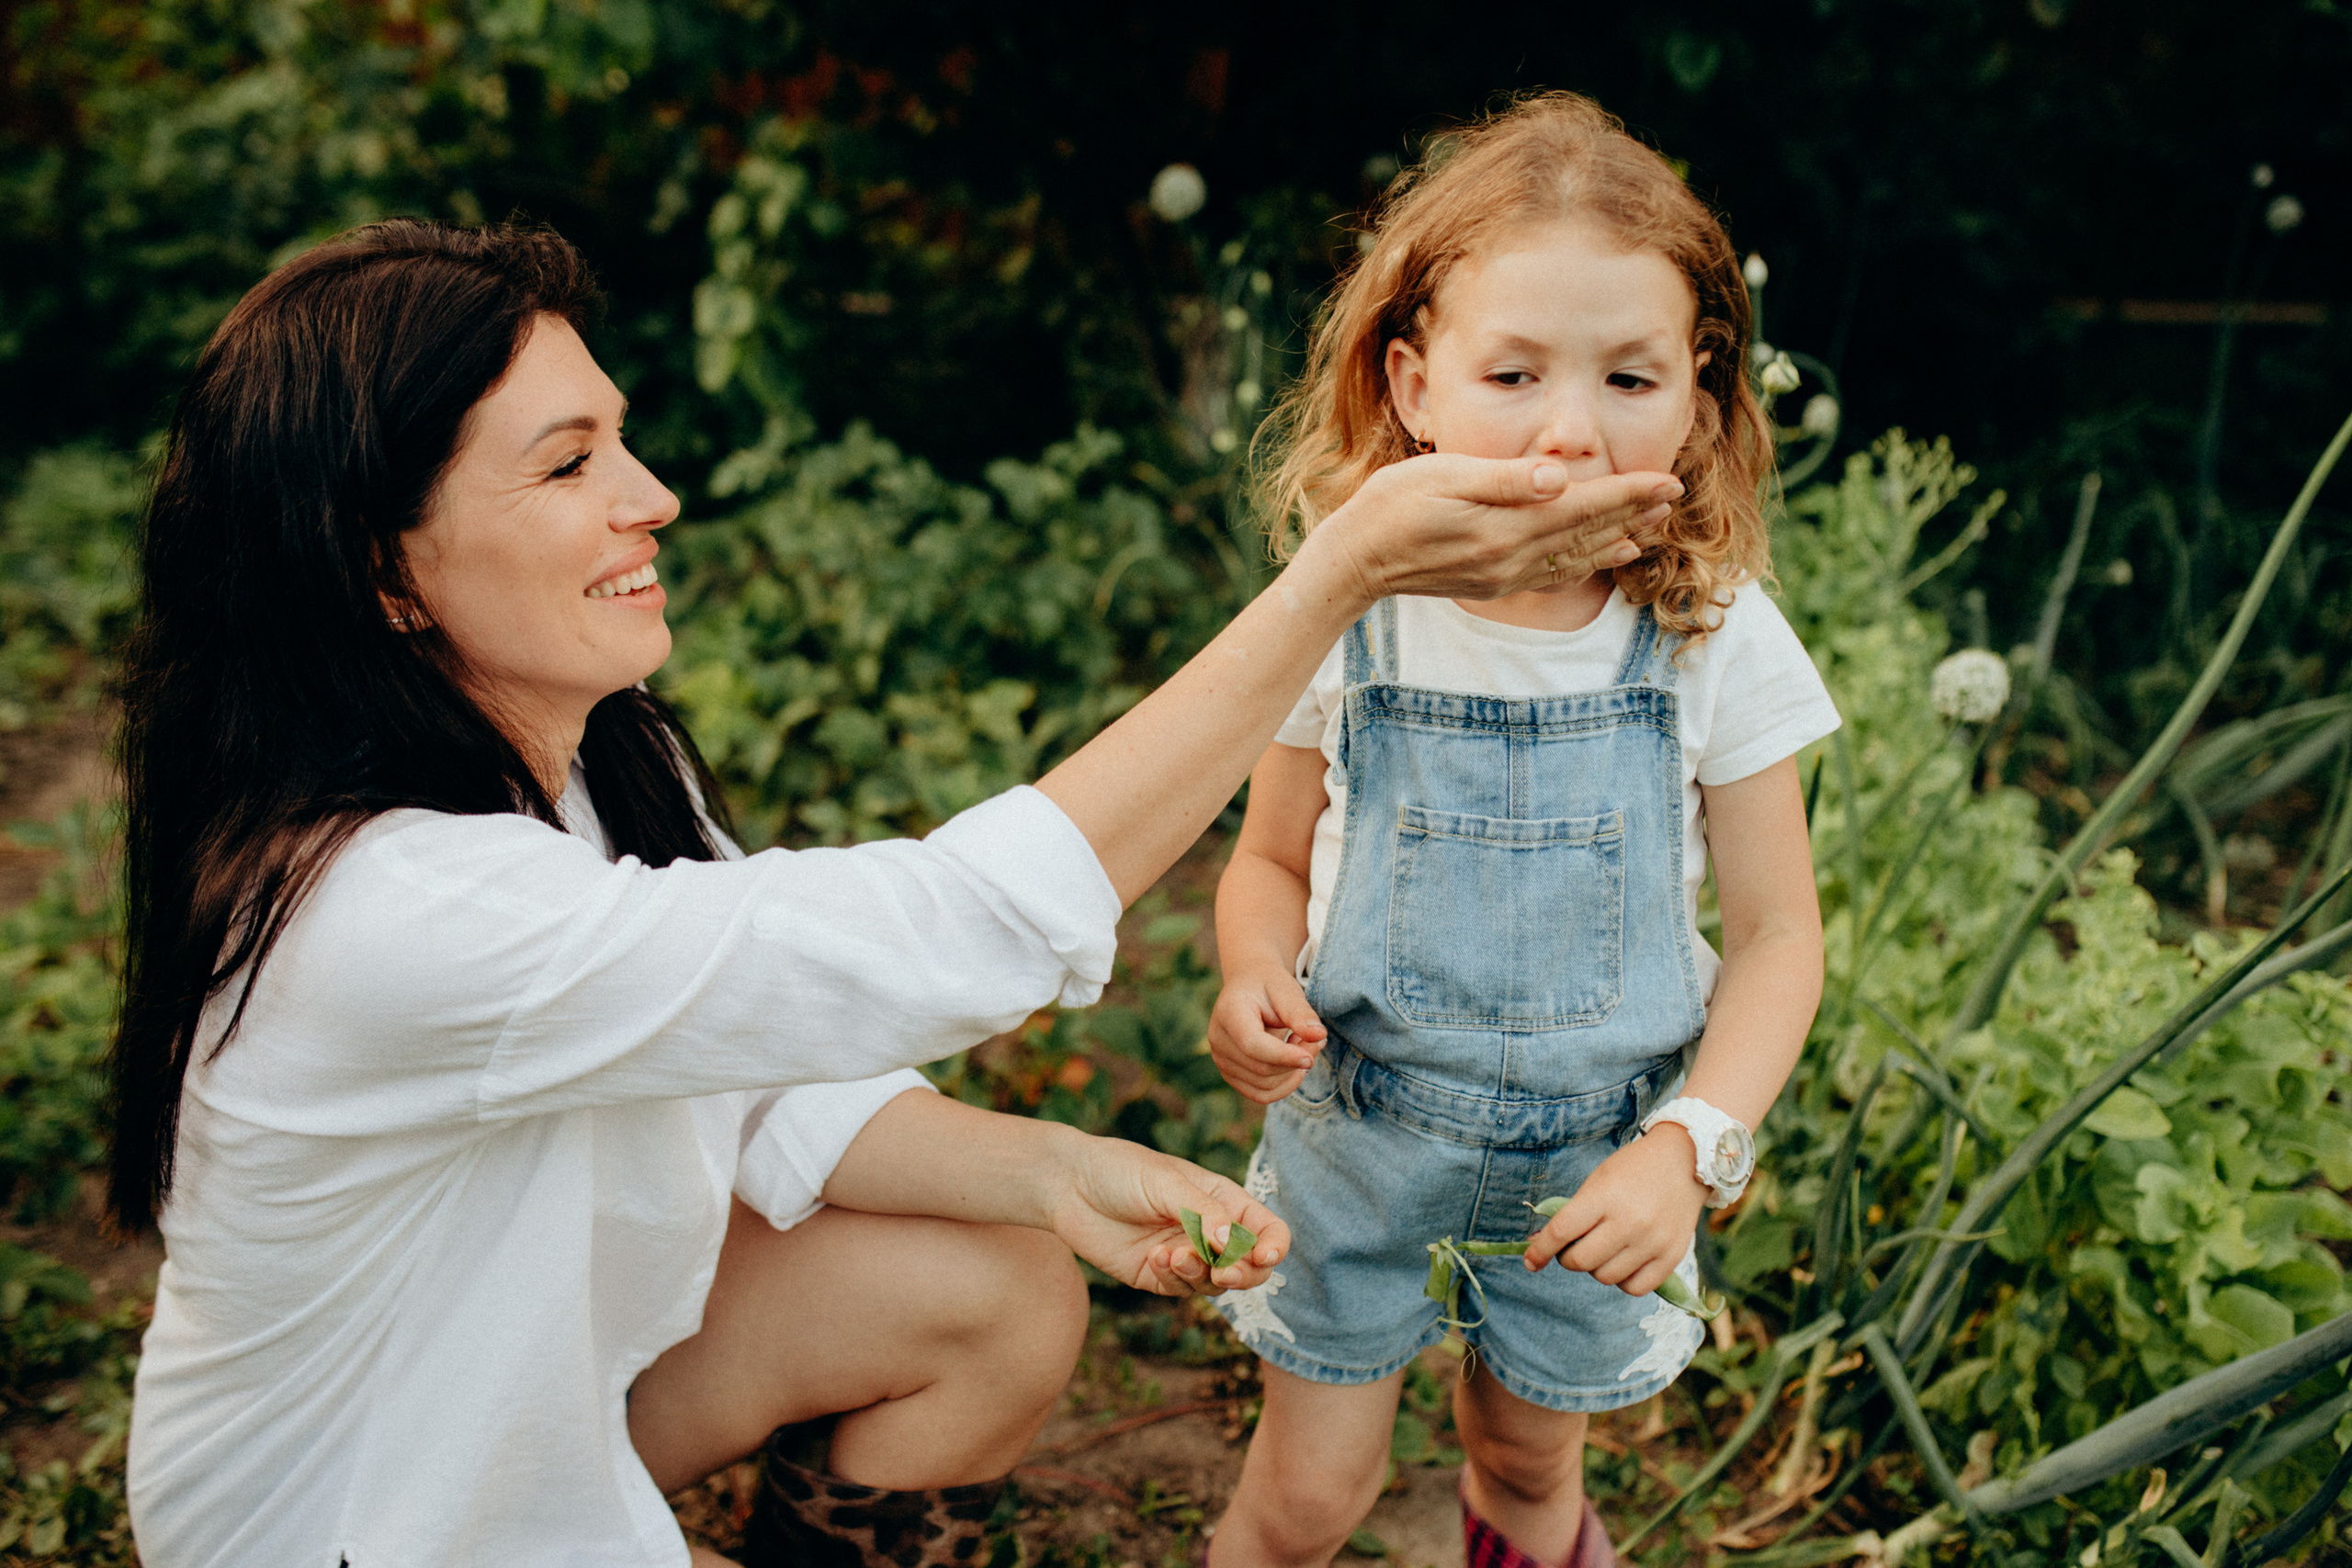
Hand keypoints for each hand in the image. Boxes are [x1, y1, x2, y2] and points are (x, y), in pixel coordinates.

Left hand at [1045, 1135, 1289, 1297]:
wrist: (1069, 1185)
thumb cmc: (1122, 1170)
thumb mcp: (1167, 1182)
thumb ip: (1202, 1213)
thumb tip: (1232, 1245)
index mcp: (1223, 1200)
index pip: (1266, 1229)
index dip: (1274, 1246)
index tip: (1264, 1257)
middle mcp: (1210, 1232)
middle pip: (1249, 1267)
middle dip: (1243, 1273)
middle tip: (1224, 1271)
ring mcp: (1186, 1256)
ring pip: (1216, 1284)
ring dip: (1201, 1275)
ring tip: (1173, 1255)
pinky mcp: (1159, 1276)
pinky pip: (1181, 1289)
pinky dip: (1174, 1278)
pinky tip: (1155, 1258)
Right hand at [1208, 970, 1326, 1104]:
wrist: (1248, 986)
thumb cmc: (1268, 985)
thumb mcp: (1286, 989)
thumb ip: (1300, 1012)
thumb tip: (1319, 1035)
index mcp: (1229, 1013)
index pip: (1253, 1045)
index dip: (1283, 1056)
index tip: (1310, 1057)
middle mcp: (1218, 1040)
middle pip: (1262, 1069)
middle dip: (1296, 1060)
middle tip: (1318, 1039)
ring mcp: (1221, 1060)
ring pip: (1265, 1086)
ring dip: (1293, 1073)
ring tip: (1304, 1046)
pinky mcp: (1231, 1074)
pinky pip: (1261, 1094)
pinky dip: (1285, 1084)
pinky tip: (1294, 1064)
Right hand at [1307, 454, 1681, 607]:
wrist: (1356, 560)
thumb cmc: (1391, 505)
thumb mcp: (1443, 477)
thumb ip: (1503, 479)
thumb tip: (1559, 477)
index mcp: (1506, 527)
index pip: (1584, 506)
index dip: (1629, 493)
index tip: (1668, 480)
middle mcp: (1512, 558)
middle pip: (1589, 533)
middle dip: (1635, 514)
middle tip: (1675, 498)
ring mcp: (1504, 575)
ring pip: (1577, 557)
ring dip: (1618, 539)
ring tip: (1653, 527)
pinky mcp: (1493, 582)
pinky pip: (1555, 574)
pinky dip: (1587, 563)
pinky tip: (1604, 556)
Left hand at [1521, 1127, 1708, 1296]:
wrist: (1684, 1162)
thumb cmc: (1632, 1170)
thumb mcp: (1597, 1182)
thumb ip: (1571, 1214)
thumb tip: (1537, 1246)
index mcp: (1605, 1197)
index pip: (1562, 1231)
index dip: (1540, 1250)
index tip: (1530, 1261)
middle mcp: (1630, 1222)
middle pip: (1581, 1261)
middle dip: (1568, 1258)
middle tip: (1574, 1247)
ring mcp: (1652, 1241)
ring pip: (1605, 1277)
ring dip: (1596, 1267)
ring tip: (1604, 1249)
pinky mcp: (1671, 1257)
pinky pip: (1634, 1288)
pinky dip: (1622, 1280)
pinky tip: (1623, 1262)